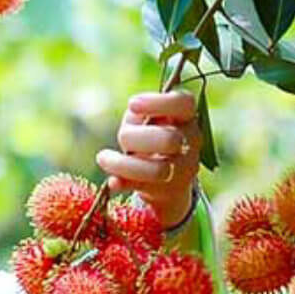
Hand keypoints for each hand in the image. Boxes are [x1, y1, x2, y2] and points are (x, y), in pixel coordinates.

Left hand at [95, 91, 200, 227]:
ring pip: (157, 170)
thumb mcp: (145, 120)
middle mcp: (190, 142)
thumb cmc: (149, 136)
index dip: (158, 103)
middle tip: (122, 138)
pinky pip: (143, 187)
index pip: (184, 103)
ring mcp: (183, 169)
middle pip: (168, 139)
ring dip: (124, 164)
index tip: (131, 104)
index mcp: (185, 117)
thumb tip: (134, 111)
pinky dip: (123, 183)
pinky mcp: (167, 190)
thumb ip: (140, 114)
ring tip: (103, 158)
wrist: (165, 177)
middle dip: (138, 138)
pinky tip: (113, 181)